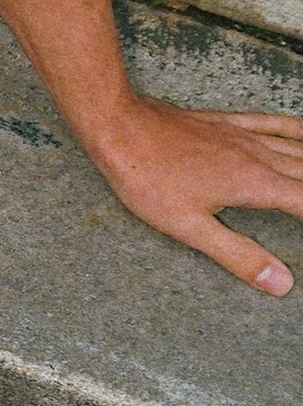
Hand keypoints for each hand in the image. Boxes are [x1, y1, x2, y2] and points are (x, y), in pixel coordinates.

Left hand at [88, 94, 302, 295]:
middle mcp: (259, 157)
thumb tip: (281, 283)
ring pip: (299, 148)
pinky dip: (297, 128)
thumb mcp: (190, 228)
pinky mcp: (227, 123)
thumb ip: (239, 255)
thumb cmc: (148, 179)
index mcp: (256, 185)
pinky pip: (273, 123)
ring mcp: (244, 137)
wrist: (120, 127)